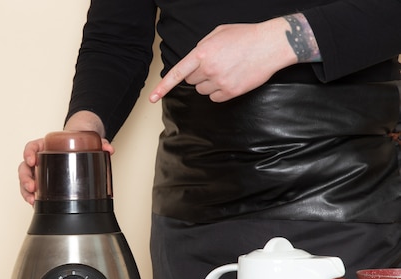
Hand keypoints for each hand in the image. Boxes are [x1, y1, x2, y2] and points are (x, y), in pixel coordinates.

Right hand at [18, 111, 112, 204]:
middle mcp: (39, 158)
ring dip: (25, 190)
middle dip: (25, 178)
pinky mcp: (42, 182)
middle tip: (32, 187)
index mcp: (45, 145)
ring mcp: (39, 171)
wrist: (78, 148)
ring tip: (31, 200)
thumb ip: (99, 143)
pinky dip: (31, 197)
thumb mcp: (88, 141)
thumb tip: (109, 149)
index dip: (28, 153)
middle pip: (25, 166)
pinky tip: (34, 204)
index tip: (32, 160)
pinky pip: (32, 189)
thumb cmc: (78, 144)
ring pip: (26, 179)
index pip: (31, 147)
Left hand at [149, 17, 296, 102]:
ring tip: (226, 70)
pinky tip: (231, 79)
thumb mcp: (219, 33)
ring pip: (202, 91)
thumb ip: (202, 46)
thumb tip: (193, 61)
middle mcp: (209, 69)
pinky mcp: (231, 92)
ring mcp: (220, 82)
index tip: (152, 98)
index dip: (163, 87)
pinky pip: (215, 98)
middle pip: (191, 81)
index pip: (177, 73)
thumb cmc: (246, 36)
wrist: (272, 44)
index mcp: (202, 53)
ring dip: (209, 83)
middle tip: (216, 64)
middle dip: (199, 75)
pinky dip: (220, 92)